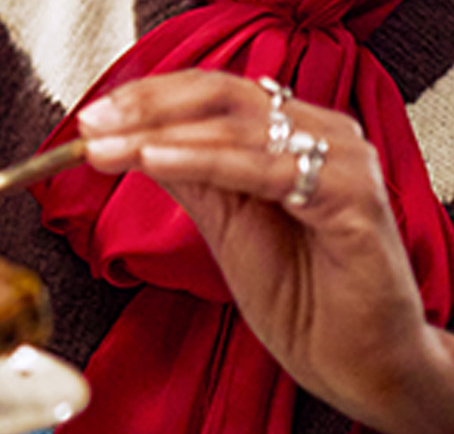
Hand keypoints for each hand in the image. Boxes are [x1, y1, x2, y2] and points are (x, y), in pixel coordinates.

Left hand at [73, 70, 453, 433]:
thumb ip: (193, 177)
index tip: (93, 118)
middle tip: (92, 125)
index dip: (150, 98)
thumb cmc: (307, 298)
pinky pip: (266, 170)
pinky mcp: (355, 198)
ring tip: (106, 147)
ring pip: (238, 126)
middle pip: (223, 95)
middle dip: (147, 107)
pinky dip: (205, 161)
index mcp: (298, 132)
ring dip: (161, 134)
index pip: (215, 92)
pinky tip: (156, 161)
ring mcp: (345, 161)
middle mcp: (327, 133)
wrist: (360, 361)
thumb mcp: (229, 226)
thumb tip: (134, 139)